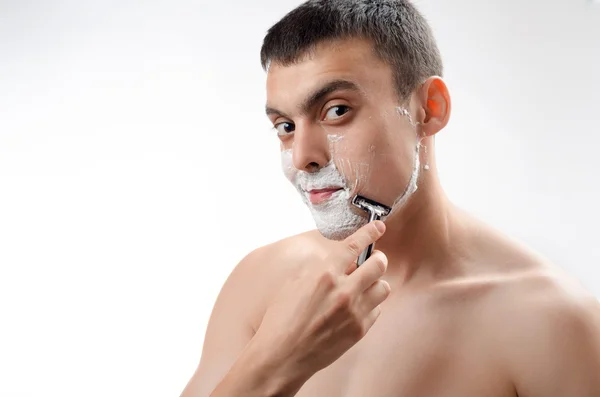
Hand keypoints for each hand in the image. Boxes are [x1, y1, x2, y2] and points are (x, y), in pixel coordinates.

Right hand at [252, 221, 390, 379]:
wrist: (282, 356)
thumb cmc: (281, 319)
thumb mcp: (295, 283)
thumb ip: (321, 269)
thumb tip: (341, 262)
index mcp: (325, 274)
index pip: (355, 245)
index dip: (370, 232)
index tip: (379, 227)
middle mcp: (344, 291)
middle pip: (379, 265)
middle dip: (378, 258)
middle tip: (373, 259)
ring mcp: (354, 312)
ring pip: (383, 287)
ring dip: (376, 283)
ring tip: (364, 286)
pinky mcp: (360, 330)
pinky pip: (377, 310)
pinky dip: (371, 304)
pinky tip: (357, 307)